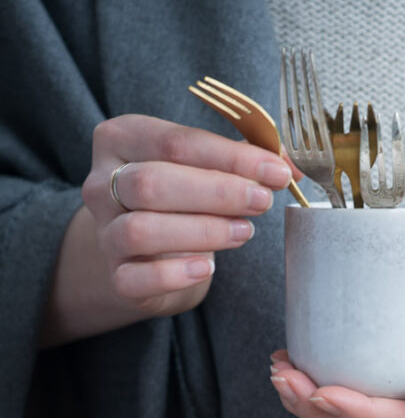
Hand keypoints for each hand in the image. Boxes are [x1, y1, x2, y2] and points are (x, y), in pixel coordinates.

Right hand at [44, 114, 294, 345]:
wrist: (146, 254)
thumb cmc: (180, 200)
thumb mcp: (204, 168)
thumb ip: (243, 161)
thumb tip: (290, 167)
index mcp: (122, 139)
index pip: (176, 143)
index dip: (231, 157)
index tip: (277, 171)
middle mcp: (102, 184)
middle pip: (152, 182)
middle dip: (217, 192)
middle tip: (263, 201)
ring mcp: (105, 233)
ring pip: (141, 229)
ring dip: (202, 231)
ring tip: (244, 231)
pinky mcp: (116, 277)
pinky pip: (136, 278)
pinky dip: (174, 274)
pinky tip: (207, 268)